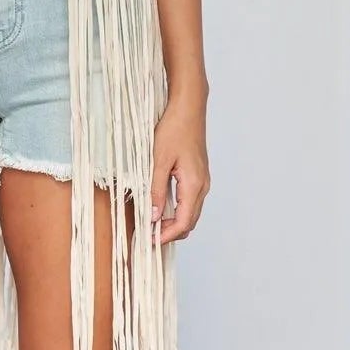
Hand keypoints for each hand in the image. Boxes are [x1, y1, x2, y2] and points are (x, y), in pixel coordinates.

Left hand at [149, 95, 209, 244]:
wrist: (188, 108)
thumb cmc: (174, 129)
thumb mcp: (158, 161)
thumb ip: (155, 190)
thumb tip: (152, 216)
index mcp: (194, 185)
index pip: (183, 223)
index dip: (166, 236)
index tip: (149, 242)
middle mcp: (202, 186)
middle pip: (189, 222)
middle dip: (170, 233)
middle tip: (148, 237)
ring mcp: (202, 181)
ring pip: (190, 213)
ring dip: (173, 222)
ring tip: (151, 225)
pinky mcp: (198, 175)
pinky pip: (189, 201)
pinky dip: (177, 211)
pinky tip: (160, 208)